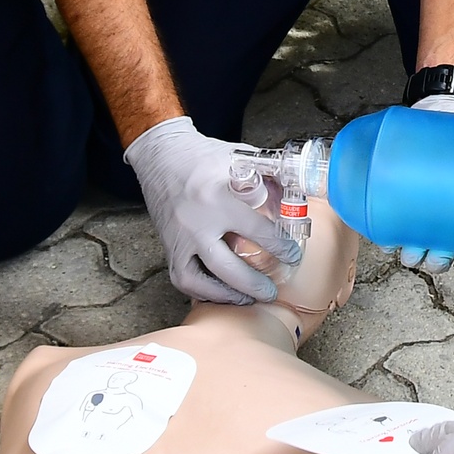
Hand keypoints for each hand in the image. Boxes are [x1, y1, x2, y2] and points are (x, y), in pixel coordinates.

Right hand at [124, 116, 302, 303]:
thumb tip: (292, 200)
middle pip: (226, 265)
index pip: (256, 230)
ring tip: (247, 299)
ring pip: (199, 279)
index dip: (279, 246)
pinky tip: (219, 293)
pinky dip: (201, 290)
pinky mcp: (168, 245)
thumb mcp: (240, 157)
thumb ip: (268, 178)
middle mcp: (195, 222)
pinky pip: (181, 278)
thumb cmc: (201, 155)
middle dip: (253, 283)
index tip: (292, 255)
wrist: (161, 154)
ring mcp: (178, 237)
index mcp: (217, 197)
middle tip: (271, 290)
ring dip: (225, 295)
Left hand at [399, 91, 453, 272]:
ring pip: (422, 247)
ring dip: (415, 255)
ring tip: (408, 251)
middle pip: (446, 250)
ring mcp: (427, 216)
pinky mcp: (404, 207)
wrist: (433, 124)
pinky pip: (397, 231)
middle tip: (431, 255)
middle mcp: (449, 218)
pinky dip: (391, 240)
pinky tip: (387, 241)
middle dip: (438, 258)